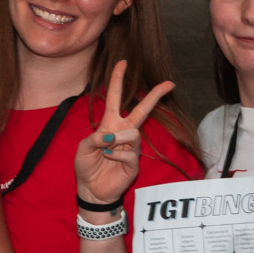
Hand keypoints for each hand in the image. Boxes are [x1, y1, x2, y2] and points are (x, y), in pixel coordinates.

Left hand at [73, 59, 173, 212]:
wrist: (91, 190)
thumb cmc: (87, 166)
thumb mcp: (83, 148)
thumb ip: (94, 138)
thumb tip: (110, 136)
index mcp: (110, 124)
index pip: (114, 97)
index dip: (117, 80)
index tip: (124, 62)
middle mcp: (123, 132)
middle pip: (142, 109)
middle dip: (155, 95)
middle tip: (170, 83)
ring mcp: (130, 147)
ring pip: (133, 133)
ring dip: (118, 140)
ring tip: (105, 150)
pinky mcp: (134, 162)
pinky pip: (129, 152)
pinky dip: (116, 155)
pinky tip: (109, 160)